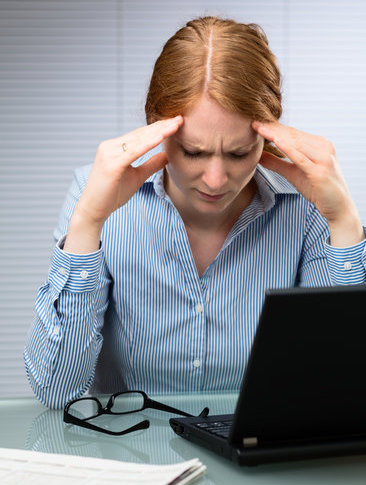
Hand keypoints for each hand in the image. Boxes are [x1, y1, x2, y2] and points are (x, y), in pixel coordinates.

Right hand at [75, 116, 183, 228]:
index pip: (140, 135)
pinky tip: (162, 137)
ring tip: (176, 125)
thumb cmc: (112, 195)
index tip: (176, 122)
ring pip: (138, 140)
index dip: (159, 128)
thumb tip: (166, 155)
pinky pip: (134, 151)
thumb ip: (150, 165)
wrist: (93, 211)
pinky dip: (148, 144)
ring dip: (159, 131)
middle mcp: (109, 146)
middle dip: (161, 125)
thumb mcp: (137, 177)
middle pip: (140, 133)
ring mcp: (109, 154)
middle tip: (180, 118)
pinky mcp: (111, 164)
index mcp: (114, 148)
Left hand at [252, 120, 363, 246]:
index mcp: (318, 144)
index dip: (274, 127)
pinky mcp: (319, 172)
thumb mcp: (292, 172)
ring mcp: (322, 158)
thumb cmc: (316, 188)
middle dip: (272, 128)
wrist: (337, 205)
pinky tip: (276, 141)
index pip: (292, 133)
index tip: (256, 123)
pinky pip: (301, 158)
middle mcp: (322, 147)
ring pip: (295, 143)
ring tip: (259, 129)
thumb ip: (276, 162)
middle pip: (292, 135)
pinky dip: (288, 149)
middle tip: (253, 122)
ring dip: (276, 135)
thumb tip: (258, 155)